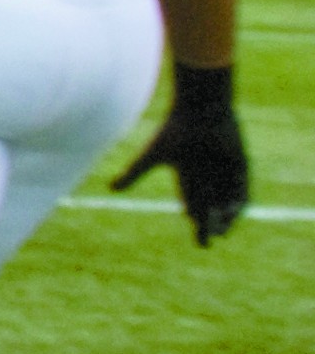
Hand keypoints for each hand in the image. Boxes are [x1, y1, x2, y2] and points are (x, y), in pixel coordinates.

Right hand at [113, 65, 248, 244]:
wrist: (200, 111)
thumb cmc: (174, 131)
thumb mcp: (151, 157)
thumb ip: (134, 174)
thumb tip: (110, 190)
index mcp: (188, 171)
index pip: (192, 200)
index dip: (193, 217)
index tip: (197, 238)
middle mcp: (208, 174)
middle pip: (211, 206)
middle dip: (209, 225)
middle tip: (206, 242)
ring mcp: (225, 170)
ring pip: (228, 202)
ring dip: (225, 219)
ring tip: (218, 231)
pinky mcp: (240, 166)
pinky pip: (242, 190)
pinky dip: (238, 205)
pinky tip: (230, 215)